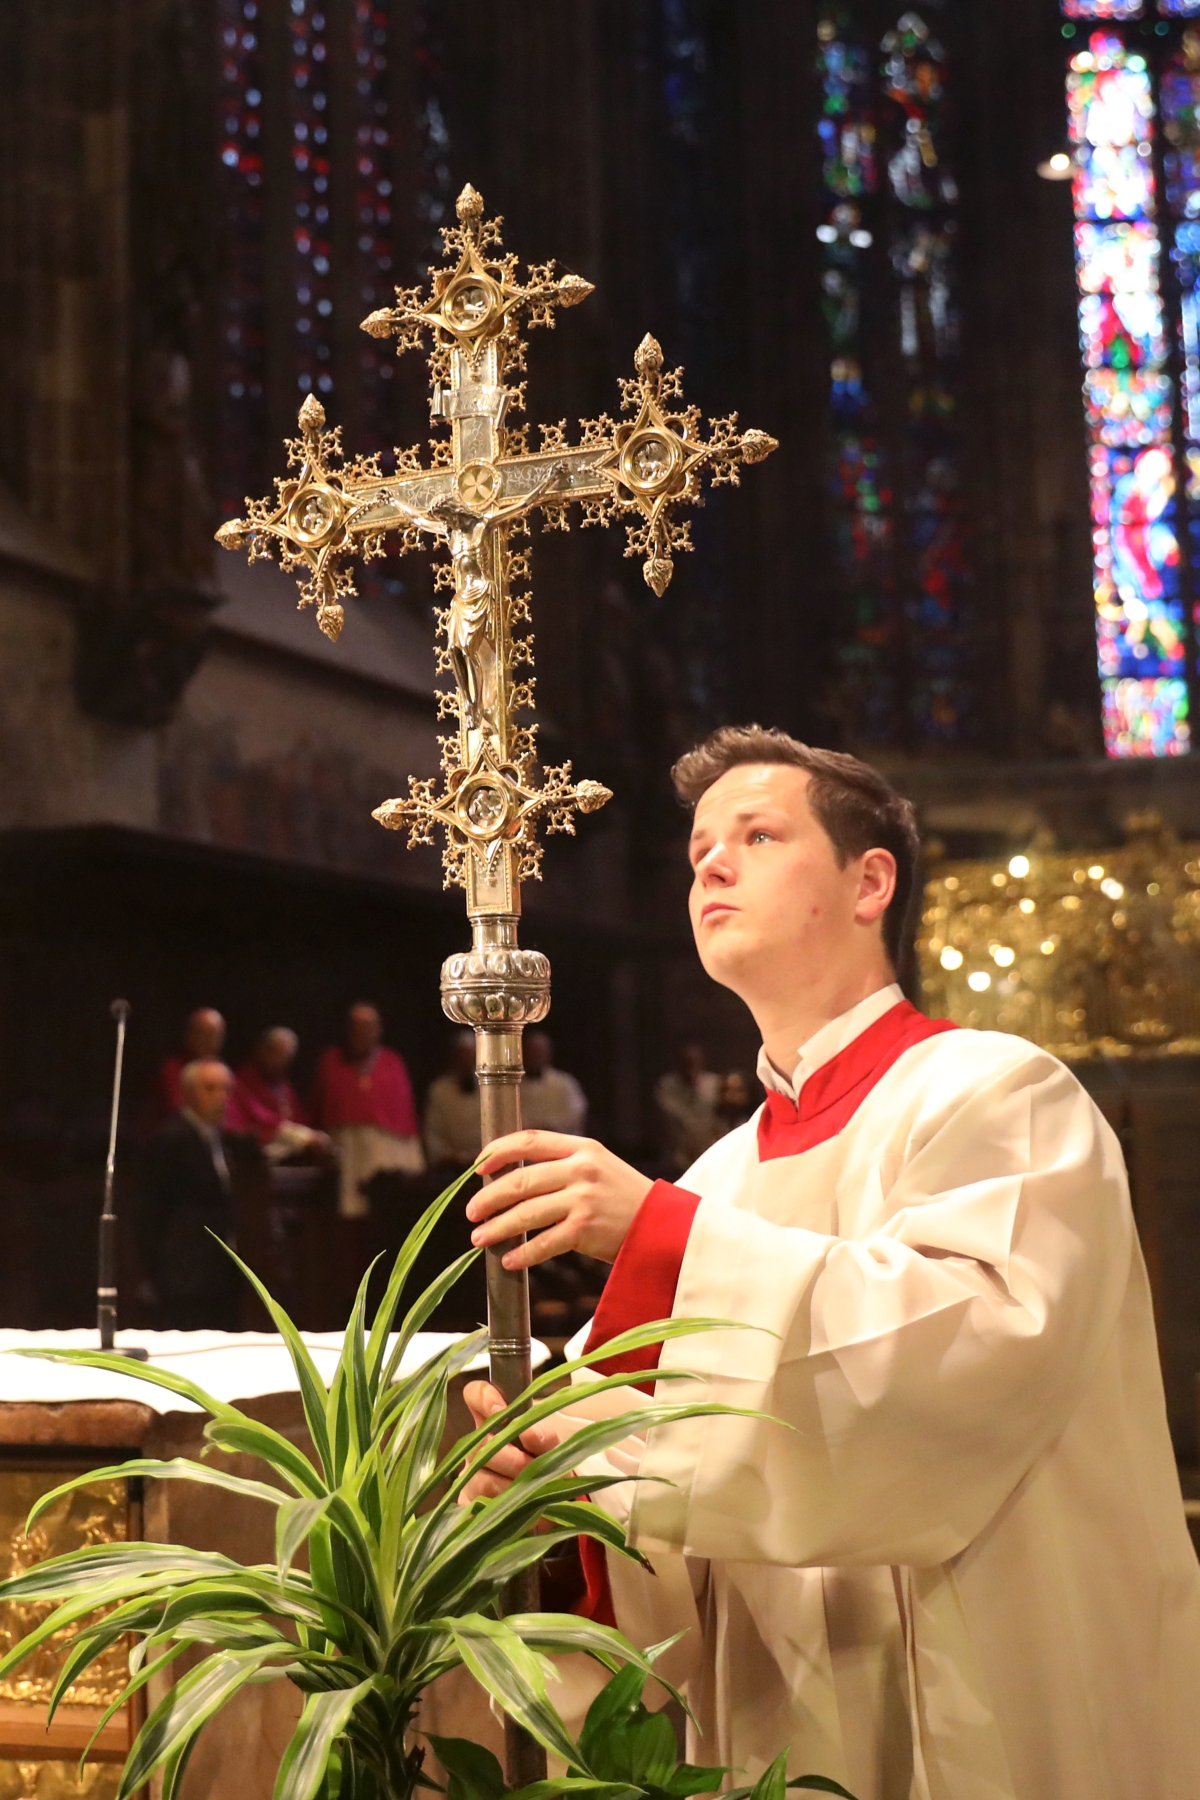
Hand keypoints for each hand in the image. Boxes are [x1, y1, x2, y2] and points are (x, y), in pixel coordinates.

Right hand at [459, 1380, 561, 1503]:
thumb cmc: (547, 1468)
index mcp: (494, 1423)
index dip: (483, 1397)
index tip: (501, 1408)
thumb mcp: (553, 1450)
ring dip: (510, 1486)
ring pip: (479, 1478)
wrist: (549, 1509)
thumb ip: (544, 1437)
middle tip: (531, 1467)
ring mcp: (469, 1477)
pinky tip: (520, 1508)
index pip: (475, 1396)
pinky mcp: (468, 1507)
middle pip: (479, 1443)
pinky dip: (503, 1508)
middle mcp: (476, 1447)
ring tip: (531, 1491)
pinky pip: (478, 1507)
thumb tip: (528, 1432)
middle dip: (510, 1458)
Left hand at [467, 1130, 652, 1269]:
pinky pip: (544, 1243)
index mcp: (582, 1148)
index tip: (478, 1167)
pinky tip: (509, 1261)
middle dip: (489, 1197)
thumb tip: (511, 1178)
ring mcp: (584, 1200)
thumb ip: (563, 1166)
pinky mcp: (586, 1230)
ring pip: (526, 1212)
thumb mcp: (600, 1167)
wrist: (665, 1227)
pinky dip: (523, 1254)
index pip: (530, 1140)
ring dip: (497, 1228)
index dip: (498, 1152)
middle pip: (521, 1179)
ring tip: (479, 1238)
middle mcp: (581, 1170)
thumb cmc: (626, 1199)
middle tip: (472, 1212)